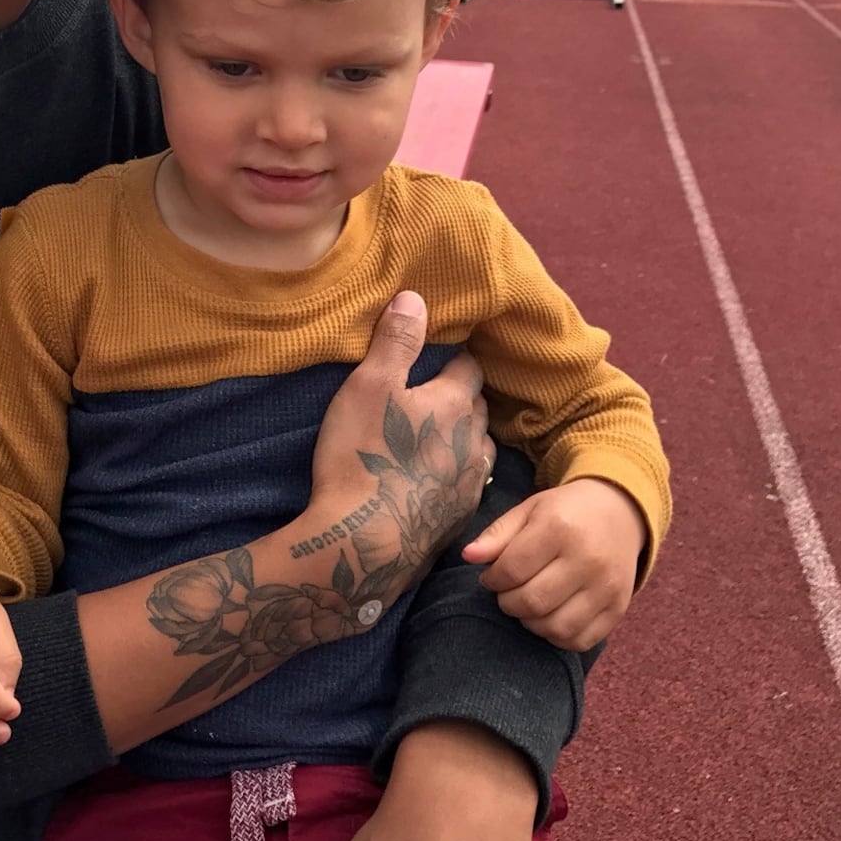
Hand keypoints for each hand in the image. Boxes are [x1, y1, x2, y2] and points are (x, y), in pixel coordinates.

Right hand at [304, 292, 493, 580]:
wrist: (364, 543)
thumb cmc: (363, 456)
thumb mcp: (369, 385)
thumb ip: (396, 341)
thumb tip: (416, 297)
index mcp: (455, 403)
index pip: (469, 367)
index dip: (454, 356)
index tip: (440, 353)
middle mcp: (472, 441)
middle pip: (477, 407)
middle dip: (461, 395)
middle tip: (433, 390)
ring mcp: (469, 483)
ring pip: (476, 448)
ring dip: (461, 437)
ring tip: (437, 435)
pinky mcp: (458, 518)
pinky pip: (465, 485)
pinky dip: (453, 474)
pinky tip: (434, 479)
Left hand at [462, 477, 644, 650]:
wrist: (619, 512)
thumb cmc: (566, 512)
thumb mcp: (529, 510)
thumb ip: (497, 534)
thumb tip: (468, 556)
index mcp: (560, 528)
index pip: (512, 569)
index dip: (492, 579)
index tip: (491, 577)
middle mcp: (588, 559)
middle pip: (532, 602)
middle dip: (508, 603)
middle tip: (507, 593)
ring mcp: (607, 588)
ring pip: (555, 627)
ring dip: (530, 622)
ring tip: (527, 604)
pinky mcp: (618, 609)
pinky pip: (580, 640)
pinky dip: (557, 636)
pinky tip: (550, 617)